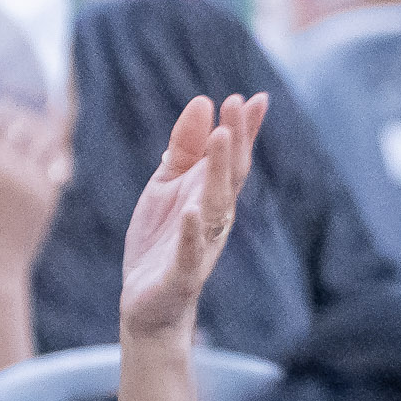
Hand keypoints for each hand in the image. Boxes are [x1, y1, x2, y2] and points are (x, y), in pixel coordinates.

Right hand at [0, 100, 69, 281]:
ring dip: (49, 138)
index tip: (18, 115)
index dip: (9, 109)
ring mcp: (17, 173)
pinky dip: (58, 160)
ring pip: (44, 135)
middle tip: (36, 132)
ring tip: (48, 147)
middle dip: (31, 122)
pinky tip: (56, 169)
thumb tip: (8, 115)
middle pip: (22, 117)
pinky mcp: (41, 190)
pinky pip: (56, 160)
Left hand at [119, 93, 265, 339]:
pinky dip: (191, 233)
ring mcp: (200, 245)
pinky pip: (189, 251)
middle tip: (237, 103)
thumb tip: (202, 103)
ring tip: (221, 138)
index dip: (244, 129)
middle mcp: (213, 217)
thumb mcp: (166, 186)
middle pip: (230, 175)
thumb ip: (184, 148)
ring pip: (214, 205)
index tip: (253, 97)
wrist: (147, 302)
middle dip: (235, 139)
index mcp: (209, 195)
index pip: (232, 158)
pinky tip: (190, 212)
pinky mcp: (182, 273)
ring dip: (218, 173)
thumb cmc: (161, 239)